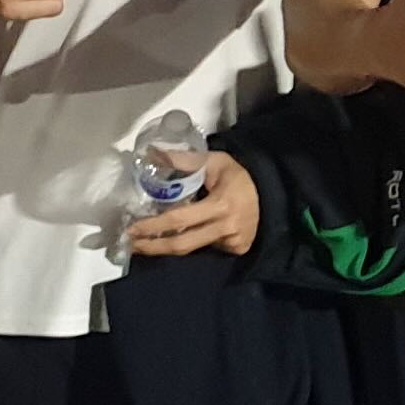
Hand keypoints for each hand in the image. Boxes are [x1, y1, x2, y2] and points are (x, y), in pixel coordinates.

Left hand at [128, 150, 261, 259]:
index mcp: (220, 205)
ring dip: (165, 249)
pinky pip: (207, 250)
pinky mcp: (236, 249)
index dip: (154, 226)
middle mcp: (225, 228)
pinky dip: (191, 245)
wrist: (272, 193)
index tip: (133, 228)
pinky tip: (179, 239)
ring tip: (144, 245)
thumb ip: (184, 160)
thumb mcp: (215, 162)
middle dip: (153, 246)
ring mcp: (231, 242)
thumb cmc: (239, 176)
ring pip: (192, 250)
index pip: (179, 219)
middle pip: (182, 244)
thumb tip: (153, 154)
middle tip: (132, 244)